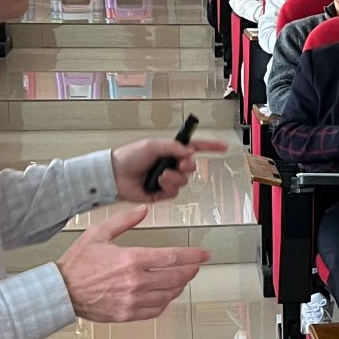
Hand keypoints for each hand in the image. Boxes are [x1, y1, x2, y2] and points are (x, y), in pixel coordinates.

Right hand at [57, 207, 209, 323]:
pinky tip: (165, 295)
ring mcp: (132, 300)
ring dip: (179, 285)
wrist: (60, 291)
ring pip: (168, 294)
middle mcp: (135, 281)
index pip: (172, 257)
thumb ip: (124, 221)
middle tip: (195, 266)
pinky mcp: (127, 314)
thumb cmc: (76, 264)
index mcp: (131, 259)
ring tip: (182, 278)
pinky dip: (165, 302)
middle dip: (190, 270)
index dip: (192, 255)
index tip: (203, 254)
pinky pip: (155, 309)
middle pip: (175, 277)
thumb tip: (143, 211)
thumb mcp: (98, 233)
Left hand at [111, 134, 228, 201]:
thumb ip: (173, 147)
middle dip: (187, 165)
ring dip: (174, 177)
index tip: (223, 147)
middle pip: (192, 166)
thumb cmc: (129, 157)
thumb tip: (189, 151)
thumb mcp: (153, 145)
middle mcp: (171, 164)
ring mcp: (167, 179)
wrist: (115, 175)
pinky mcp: (162, 193)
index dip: (211, 147)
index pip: (196, 147)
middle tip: (179, 164)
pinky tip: (157, 184)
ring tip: (161, 176)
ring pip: (184, 181)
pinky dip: (167, 187)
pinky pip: (174, 192)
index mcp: (171, 150)